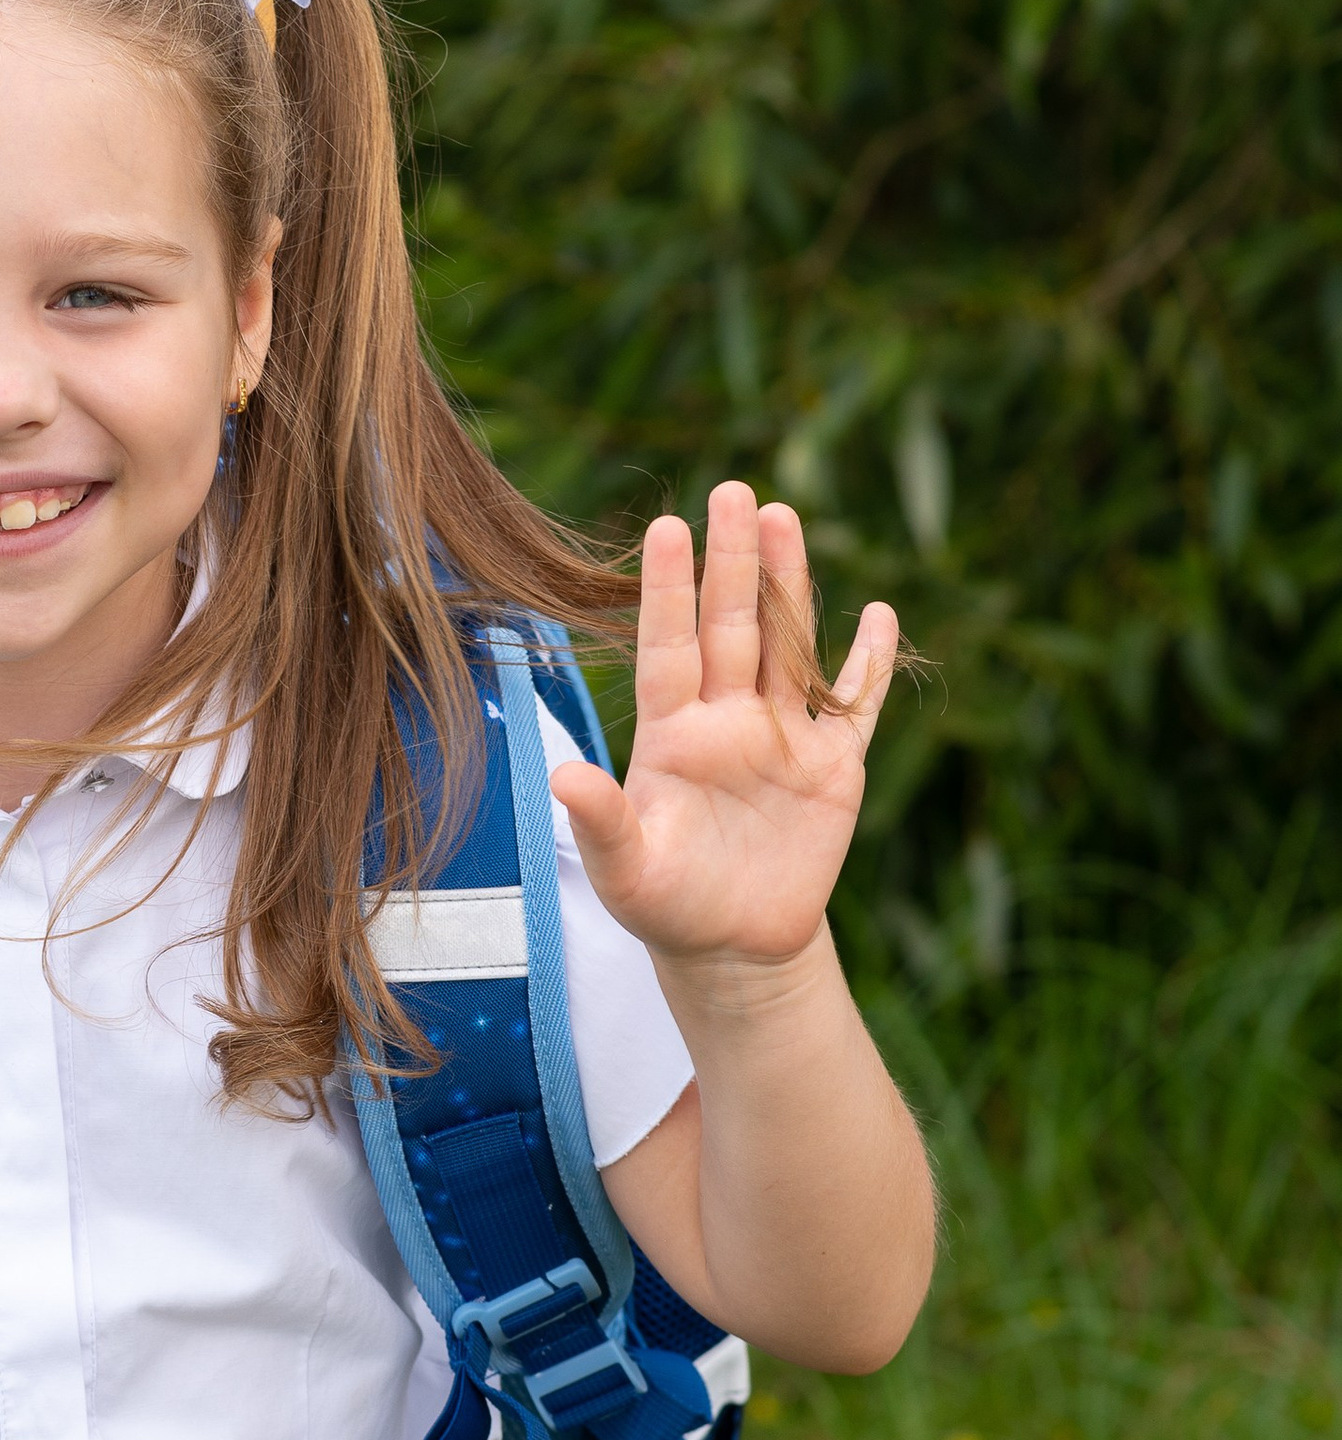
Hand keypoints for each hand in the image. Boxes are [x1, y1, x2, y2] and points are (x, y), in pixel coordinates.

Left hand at [548, 483, 896, 977]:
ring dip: (791, 587)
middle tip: (734, 492)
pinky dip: (869, 664)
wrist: (730, 947)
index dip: (666, 591)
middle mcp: (726, 719)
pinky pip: (854, 707)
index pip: (667, 647)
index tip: (666, 528)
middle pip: (731, 627)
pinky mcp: (832, 770)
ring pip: (789, 647)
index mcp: (671, 733)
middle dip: (733, 563)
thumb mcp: (625, 871)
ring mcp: (781, 738)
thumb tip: (563, 775)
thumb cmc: (664, 905)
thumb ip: (600, 822)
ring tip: (784, 518)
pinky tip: (878, 615)